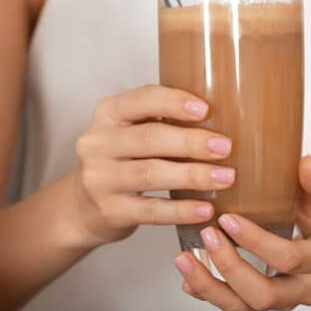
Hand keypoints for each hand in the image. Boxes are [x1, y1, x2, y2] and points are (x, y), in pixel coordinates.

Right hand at [71, 85, 235, 245]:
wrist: (84, 207)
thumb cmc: (124, 160)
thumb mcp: (131, 131)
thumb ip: (162, 121)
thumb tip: (223, 117)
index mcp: (108, 113)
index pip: (141, 99)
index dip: (174, 102)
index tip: (205, 109)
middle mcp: (98, 143)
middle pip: (148, 138)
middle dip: (191, 142)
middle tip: (226, 146)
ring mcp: (100, 179)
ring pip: (150, 173)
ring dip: (193, 175)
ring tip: (225, 177)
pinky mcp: (109, 211)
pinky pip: (151, 210)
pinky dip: (181, 210)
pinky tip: (206, 209)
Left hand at [172, 156, 310, 310]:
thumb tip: (307, 161)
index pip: (288, 258)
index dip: (256, 242)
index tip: (229, 218)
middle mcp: (305, 288)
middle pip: (263, 293)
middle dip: (229, 266)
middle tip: (208, 233)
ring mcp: (285, 300)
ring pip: (244, 306)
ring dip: (210, 285)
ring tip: (183, 259)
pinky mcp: (266, 302)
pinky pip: (235, 306)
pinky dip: (209, 293)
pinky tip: (188, 277)